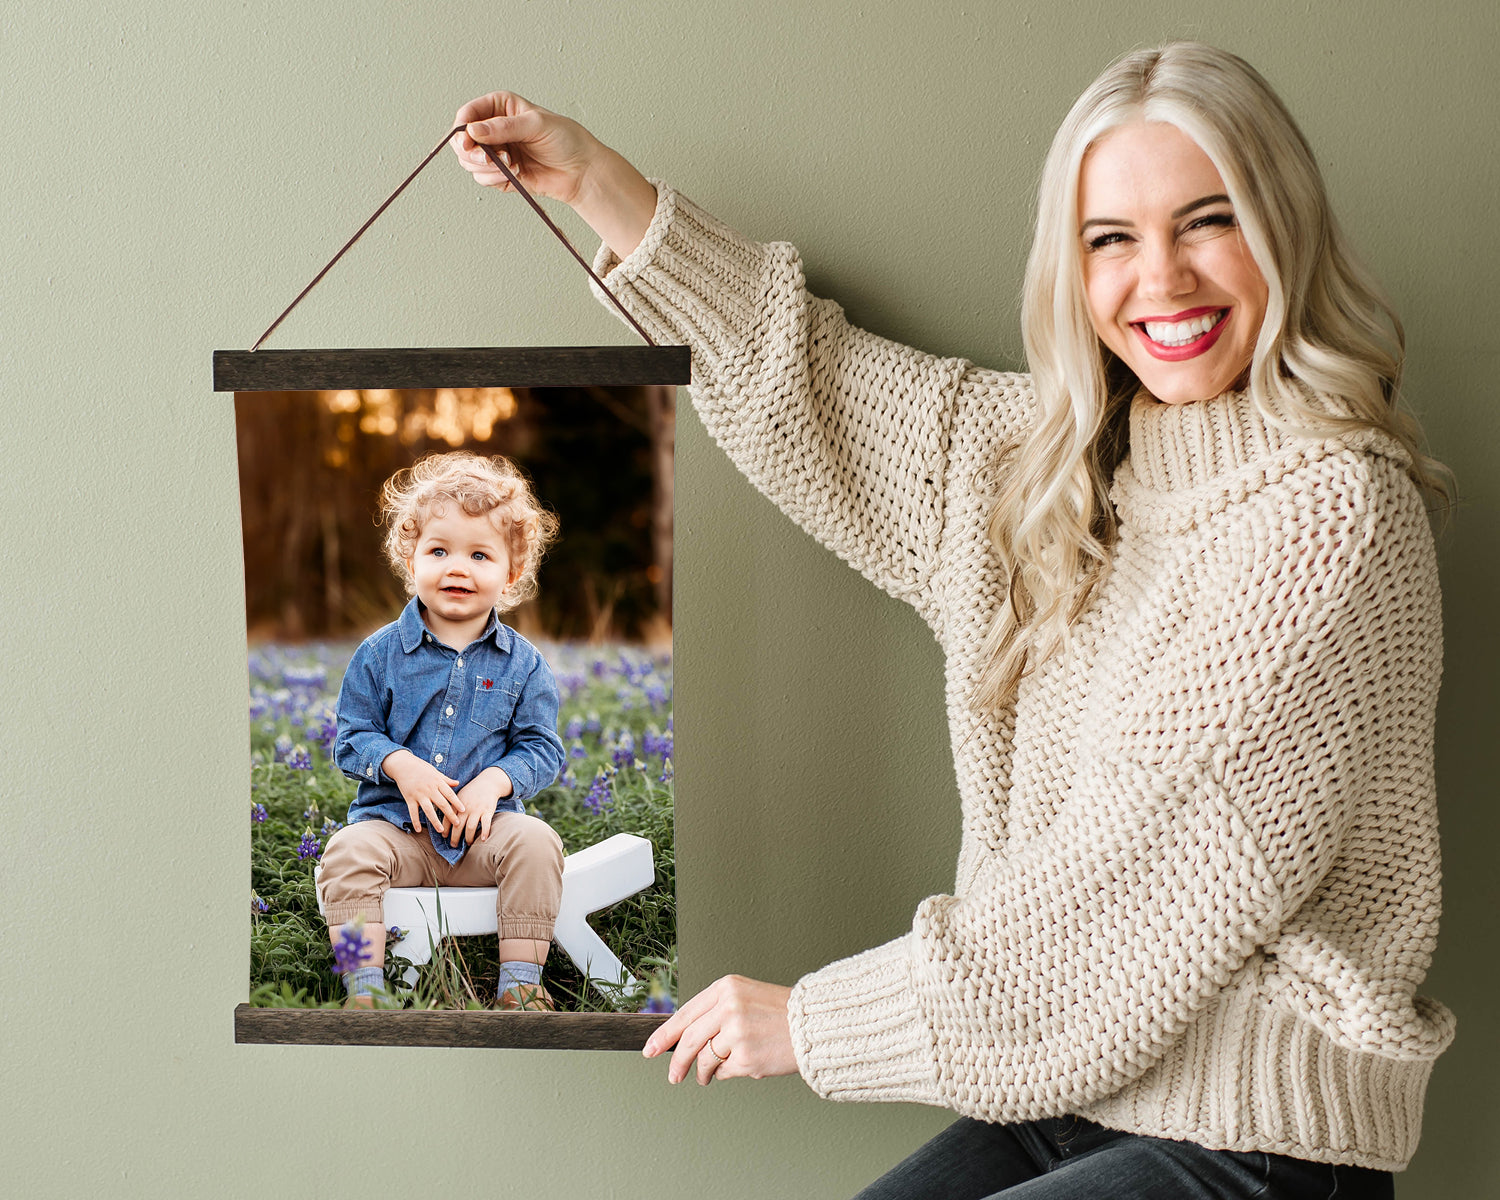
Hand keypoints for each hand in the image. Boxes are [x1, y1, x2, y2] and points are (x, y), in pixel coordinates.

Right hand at [382, 749, 463, 834]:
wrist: (403, 765)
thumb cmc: (421, 768)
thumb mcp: (435, 771)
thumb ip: (446, 779)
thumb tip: (457, 783)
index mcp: (437, 782)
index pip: (449, 794)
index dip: (457, 802)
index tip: (463, 810)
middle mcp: (429, 789)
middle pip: (442, 804)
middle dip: (450, 814)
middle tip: (457, 824)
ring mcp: (419, 794)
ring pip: (428, 810)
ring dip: (435, 821)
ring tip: (441, 830)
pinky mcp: (409, 798)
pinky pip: (413, 812)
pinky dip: (415, 821)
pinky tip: (418, 830)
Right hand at [450, 91, 602, 205]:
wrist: (581, 170)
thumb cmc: (566, 139)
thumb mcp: (536, 124)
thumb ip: (504, 127)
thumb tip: (473, 131)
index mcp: (499, 107)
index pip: (468, 114)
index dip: (463, 129)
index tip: (469, 141)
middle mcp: (493, 129)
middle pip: (462, 142)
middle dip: (472, 153)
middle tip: (489, 158)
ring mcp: (496, 153)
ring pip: (470, 162)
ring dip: (487, 168)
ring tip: (512, 165)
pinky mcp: (500, 174)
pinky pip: (483, 179)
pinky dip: (495, 179)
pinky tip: (516, 174)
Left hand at [451, 766, 513, 848]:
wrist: (488, 783)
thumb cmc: (472, 791)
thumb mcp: (459, 795)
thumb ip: (452, 806)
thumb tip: (445, 818)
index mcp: (457, 804)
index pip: (448, 818)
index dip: (445, 828)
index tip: (444, 836)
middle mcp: (466, 808)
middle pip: (458, 826)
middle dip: (454, 837)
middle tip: (453, 845)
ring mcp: (477, 810)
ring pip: (470, 827)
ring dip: (468, 838)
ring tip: (467, 843)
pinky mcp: (488, 811)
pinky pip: (486, 824)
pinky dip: (484, 832)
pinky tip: (483, 839)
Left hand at [642, 975, 796, 1084]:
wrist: (812, 1024)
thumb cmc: (779, 1012)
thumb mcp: (744, 996)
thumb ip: (714, 1011)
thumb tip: (682, 1038)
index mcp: (726, 988)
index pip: (685, 1013)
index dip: (664, 1034)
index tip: (650, 1049)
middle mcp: (729, 1007)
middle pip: (689, 1039)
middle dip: (677, 1061)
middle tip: (673, 1075)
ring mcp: (737, 1033)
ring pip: (704, 1059)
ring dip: (704, 1072)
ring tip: (709, 1075)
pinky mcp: (746, 1057)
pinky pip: (724, 1072)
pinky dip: (727, 1073)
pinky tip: (742, 1064)